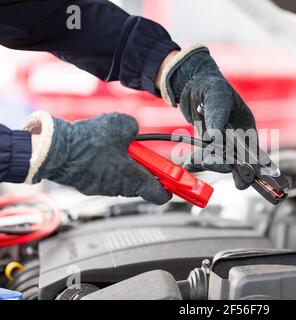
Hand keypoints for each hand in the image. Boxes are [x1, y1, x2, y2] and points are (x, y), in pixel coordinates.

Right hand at [24, 112, 171, 203]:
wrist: (55, 150)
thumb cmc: (88, 142)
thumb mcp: (122, 125)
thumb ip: (134, 129)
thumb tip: (133, 131)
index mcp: (134, 178)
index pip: (160, 194)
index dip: (170, 188)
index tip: (176, 183)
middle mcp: (120, 188)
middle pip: (141, 183)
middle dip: (144, 168)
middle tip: (141, 153)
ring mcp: (104, 188)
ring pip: (122, 178)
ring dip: (123, 165)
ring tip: (114, 147)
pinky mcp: (89, 185)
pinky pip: (105, 176)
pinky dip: (107, 166)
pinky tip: (98, 151)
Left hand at [158, 45, 256, 189]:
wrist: (193, 81)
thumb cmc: (212, 85)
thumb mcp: (217, 98)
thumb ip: (217, 118)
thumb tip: (214, 139)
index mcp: (246, 126)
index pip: (253, 151)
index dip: (254, 167)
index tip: (248, 177)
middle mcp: (237, 137)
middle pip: (235, 160)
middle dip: (222, 164)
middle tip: (207, 163)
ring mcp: (222, 141)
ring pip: (219, 161)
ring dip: (207, 163)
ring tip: (193, 161)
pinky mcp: (208, 143)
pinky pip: (205, 156)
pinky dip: (197, 161)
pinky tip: (189, 163)